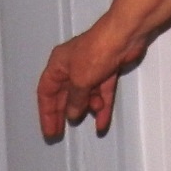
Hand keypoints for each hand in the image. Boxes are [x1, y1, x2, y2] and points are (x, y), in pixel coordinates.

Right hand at [37, 19, 143, 138]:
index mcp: (58, 64)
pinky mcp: (108, 70)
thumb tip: (72, 113)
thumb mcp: (80, 80)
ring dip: (88, 107)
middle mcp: (72, 66)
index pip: (46, 91)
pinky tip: (102, 122)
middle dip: (63, 113)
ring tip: (91, 113)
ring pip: (85, 95)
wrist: (125, 36)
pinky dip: (103, 107)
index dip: (47, 112)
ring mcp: (91, 68)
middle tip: (60, 133)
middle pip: (64, 94)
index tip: (50, 130)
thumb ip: (74, 100)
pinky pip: (102, 93)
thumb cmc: (96, 51)